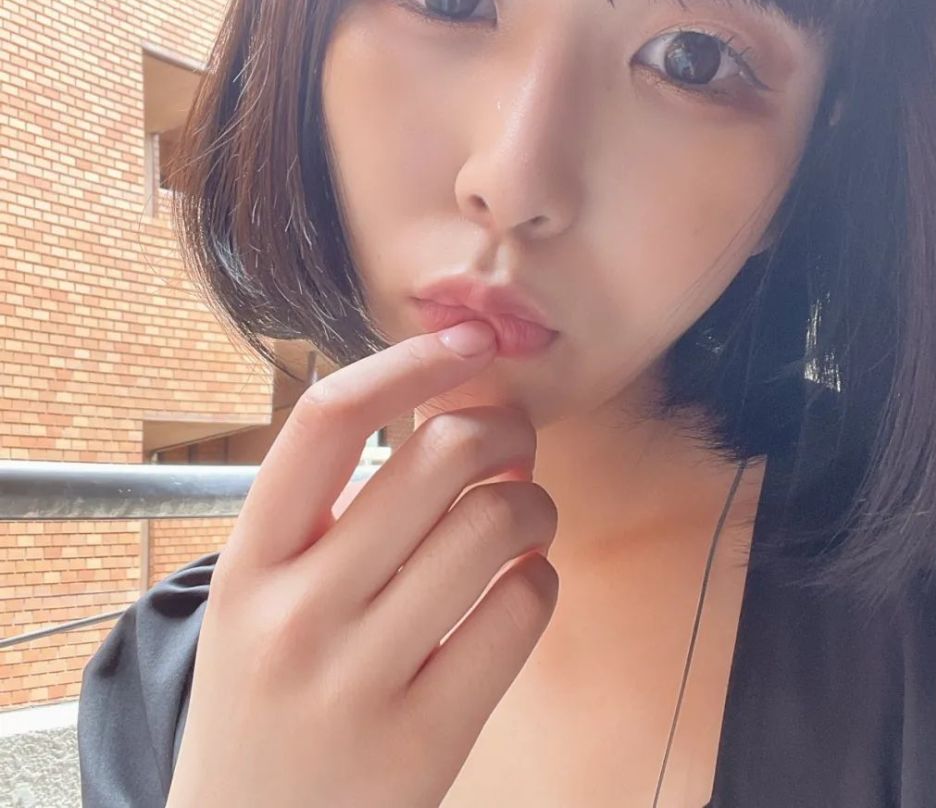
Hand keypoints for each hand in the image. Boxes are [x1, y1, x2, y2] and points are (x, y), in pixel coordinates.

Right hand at [166, 321, 558, 807]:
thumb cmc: (267, 693)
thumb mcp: (260, 596)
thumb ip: (328, 512)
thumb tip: (439, 405)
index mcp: (250, 561)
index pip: (329, 419)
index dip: (409, 361)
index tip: (466, 340)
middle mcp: (296, 612)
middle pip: (438, 456)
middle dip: (502, 428)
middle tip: (512, 440)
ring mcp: (358, 680)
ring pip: (497, 523)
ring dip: (533, 501)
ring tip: (523, 516)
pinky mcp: (424, 740)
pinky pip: (521, 609)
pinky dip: (540, 579)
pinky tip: (521, 586)